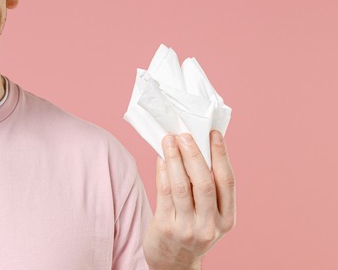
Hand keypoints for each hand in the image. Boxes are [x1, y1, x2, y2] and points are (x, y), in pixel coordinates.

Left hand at [144, 131, 235, 269]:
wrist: (173, 262)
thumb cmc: (192, 229)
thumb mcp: (209, 215)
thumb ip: (207, 188)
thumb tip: (196, 146)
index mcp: (227, 219)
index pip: (228, 182)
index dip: (221, 155)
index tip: (214, 133)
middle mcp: (210, 225)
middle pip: (205, 183)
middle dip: (194, 155)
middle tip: (185, 134)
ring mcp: (188, 228)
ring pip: (181, 186)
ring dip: (174, 159)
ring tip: (168, 140)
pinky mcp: (166, 227)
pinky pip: (164, 193)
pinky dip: (163, 171)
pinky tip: (161, 158)